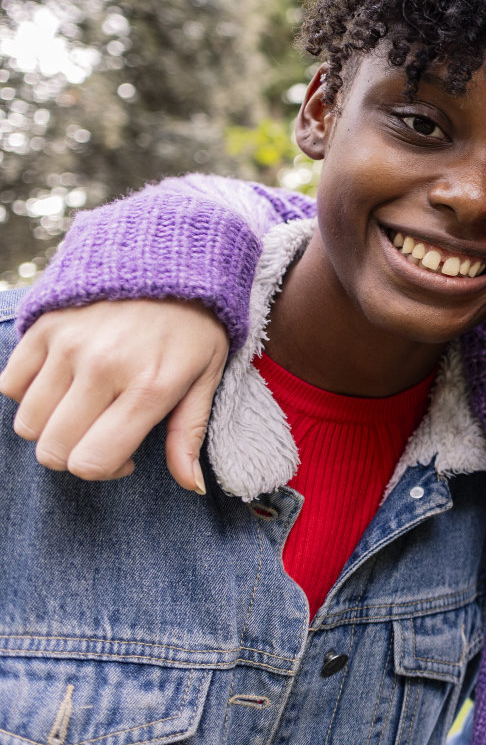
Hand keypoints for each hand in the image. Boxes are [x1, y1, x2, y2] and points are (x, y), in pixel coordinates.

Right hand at [0, 299, 227, 492]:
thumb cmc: (196, 326)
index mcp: (149, 387)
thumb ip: (189, 435)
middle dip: (73, 455)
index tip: (123, 458)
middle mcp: (102, 367)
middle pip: (52, 450)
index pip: (91, 461)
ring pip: (27, 423)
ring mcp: (67, 345)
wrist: (173, 259)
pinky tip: (63, 385)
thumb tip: (190, 486)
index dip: (103, 471)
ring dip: (50, 427)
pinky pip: (10, 384)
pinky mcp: (44, 326)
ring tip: (84, 409)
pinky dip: (29, 395)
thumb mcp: (207, 377)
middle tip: (101, 436)